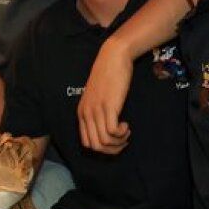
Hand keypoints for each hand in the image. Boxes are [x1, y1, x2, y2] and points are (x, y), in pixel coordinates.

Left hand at [77, 39, 132, 153]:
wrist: (112, 58)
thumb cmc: (108, 77)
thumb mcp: (97, 98)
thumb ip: (98, 113)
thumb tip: (106, 131)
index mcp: (81, 113)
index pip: (87, 143)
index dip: (103, 148)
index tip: (115, 140)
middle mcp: (86, 114)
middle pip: (96, 146)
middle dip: (112, 149)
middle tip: (123, 139)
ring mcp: (96, 110)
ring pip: (104, 142)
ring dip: (119, 142)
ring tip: (126, 131)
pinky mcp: (108, 106)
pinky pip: (112, 132)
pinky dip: (121, 134)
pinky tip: (126, 124)